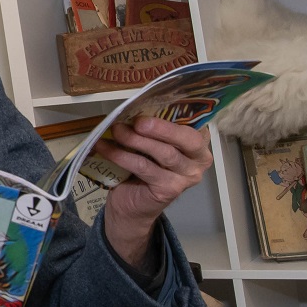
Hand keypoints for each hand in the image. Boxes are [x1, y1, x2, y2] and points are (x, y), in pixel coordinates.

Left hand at [96, 117, 211, 262]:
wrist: (132, 203)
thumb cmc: (144, 167)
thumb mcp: (152, 142)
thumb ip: (152, 127)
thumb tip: (134, 107)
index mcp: (199, 142)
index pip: (194, 123)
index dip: (177, 113)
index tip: (155, 103)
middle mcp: (200, 159)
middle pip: (185, 139)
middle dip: (160, 128)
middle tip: (137, 121)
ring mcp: (187, 177)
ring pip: (163, 153)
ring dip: (136, 140)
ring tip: (116, 130)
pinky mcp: (170, 189)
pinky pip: (144, 167)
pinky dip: (122, 156)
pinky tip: (106, 148)